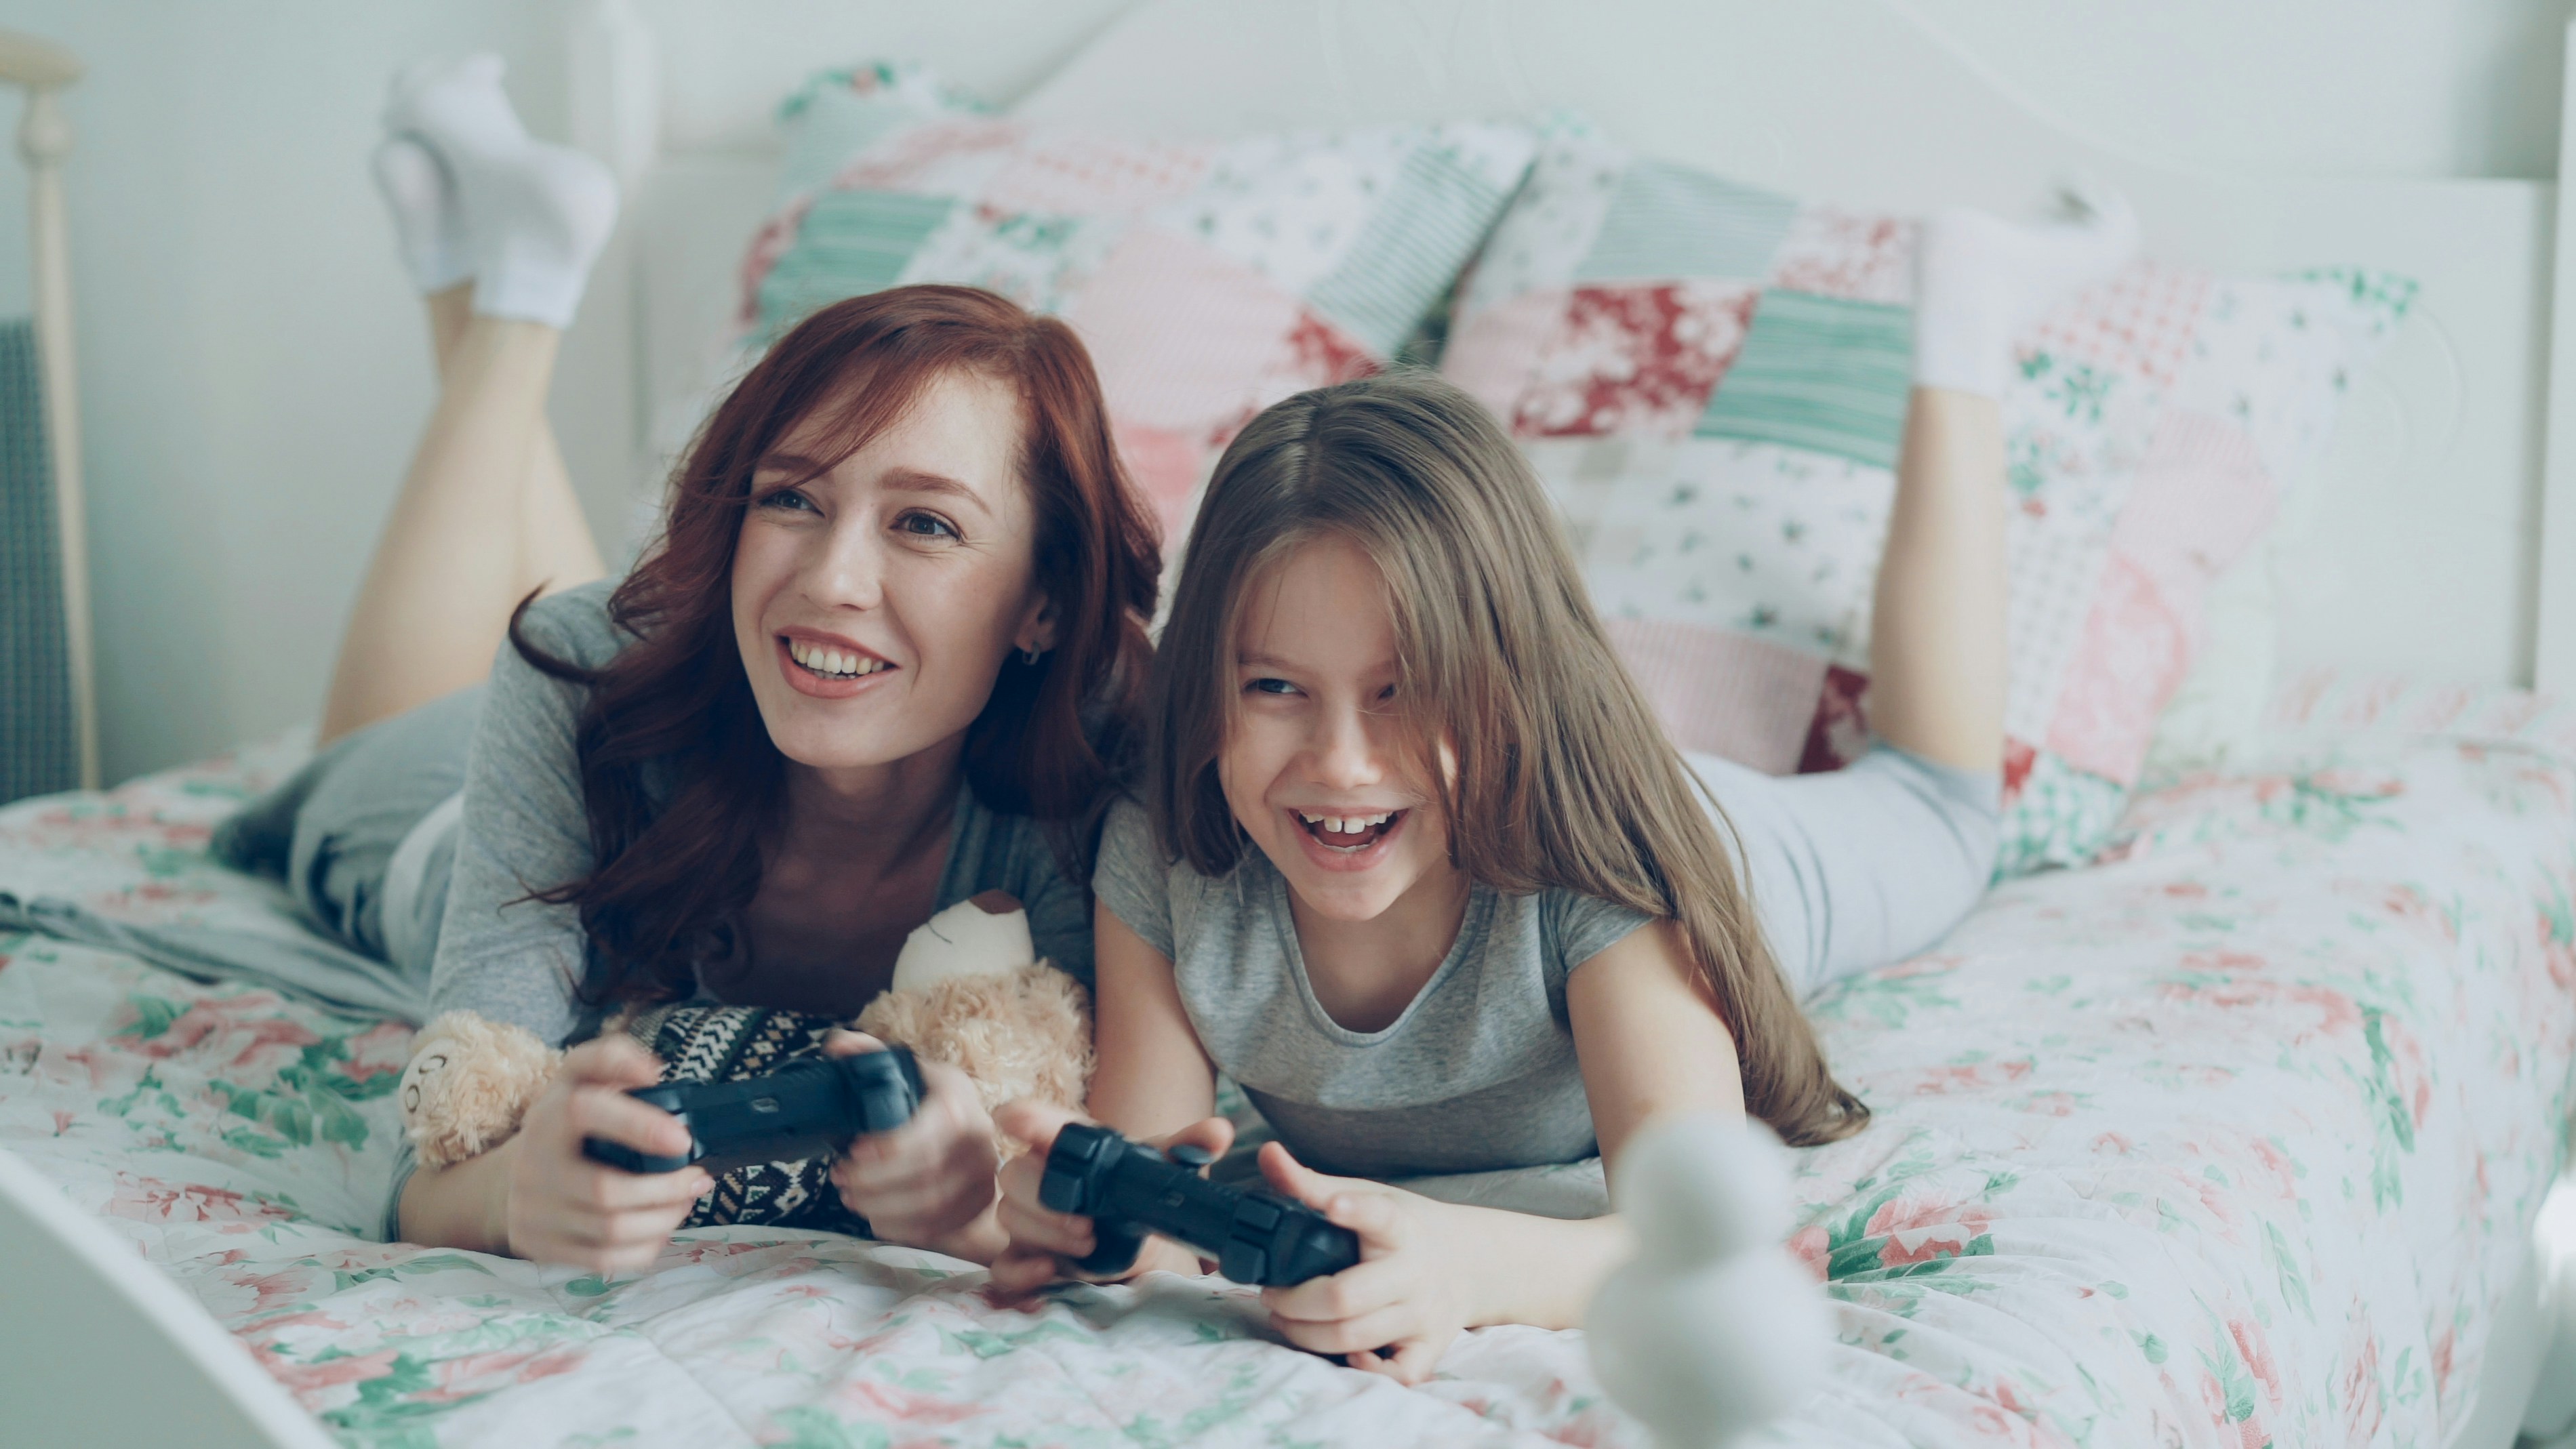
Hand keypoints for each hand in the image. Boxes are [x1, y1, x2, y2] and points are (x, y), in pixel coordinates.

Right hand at [503, 1035, 712, 1271]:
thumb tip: (653, 1071)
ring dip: (664, 1218)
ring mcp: (534, 1212)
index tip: (682, 1139)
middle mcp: (534, 1166)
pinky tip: (660, 1227)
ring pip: (611, 1231)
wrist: (513, 1176)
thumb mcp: (578, 1079)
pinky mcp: (542, 1248)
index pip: (585, 1111)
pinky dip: (645, 1248)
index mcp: (548, 1115)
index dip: (637, 1124)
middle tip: (698, 1178)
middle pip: (606, 1192)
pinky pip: (604, 1260)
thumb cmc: (564, 1123)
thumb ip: (612, 1059)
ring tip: (684, 1201)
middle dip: (667, 1189)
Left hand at [822, 1030, 1000, 1253]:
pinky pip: (939, 1227)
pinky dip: (901, 1229)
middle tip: (839, 1178)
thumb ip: (865, 1054)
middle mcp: (979, 1140)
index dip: (891, 1148)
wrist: (963, 1122)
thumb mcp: (899, 1068)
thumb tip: (836, 1044)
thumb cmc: (924, 1095)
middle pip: (928, 1175)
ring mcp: (983, 1176)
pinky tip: (875, 1217)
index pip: (932, 1130)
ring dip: (882, 1208)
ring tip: (850, 1198)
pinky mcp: (979, 1204)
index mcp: (958, 1102)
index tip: (852, 1153)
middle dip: (874, 1183)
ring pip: (932, 1207)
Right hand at [988, 1100, 1231, 1295]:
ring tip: (1089, 1244)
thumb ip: (1188, 1147)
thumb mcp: (1163, 1167)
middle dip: (1044, 1197)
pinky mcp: (1024, 1255)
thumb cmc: (1136, 1188)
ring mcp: (1027, 1217)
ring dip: (1045, 1232)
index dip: (1022, 1118)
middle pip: (1014, 1174)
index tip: (1014, 1118)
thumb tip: (1219, 1132)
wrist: (1133, 1235)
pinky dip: (1019, 1271)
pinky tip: (1048, 1273)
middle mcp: (1038, 1175)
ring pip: (1010, 1216)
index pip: (1035, 1121)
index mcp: (1066, 1143)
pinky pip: (1003, 1265)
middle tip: (1085, 1221)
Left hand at [1256, 1143, 1477, 1385]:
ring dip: (1305, 1334)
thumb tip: (1266, 1153)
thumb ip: (1312, 1184)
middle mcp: (1414, 1273)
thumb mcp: (1369, 1195)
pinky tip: (1342, 1356)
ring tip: (1284, 1317)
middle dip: (1294, 1301)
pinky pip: (1397, 1374)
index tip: (1336, 1205)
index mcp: (1400, 1227)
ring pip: (1355, 1337)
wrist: (1468, 1262)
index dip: (1356, 1209)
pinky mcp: (1429, 1347)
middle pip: (1345, 1297)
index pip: (1380, 1216)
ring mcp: (1423, 1314)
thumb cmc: (1403, 1228)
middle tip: (1270, 1293)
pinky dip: (1366, 1370)